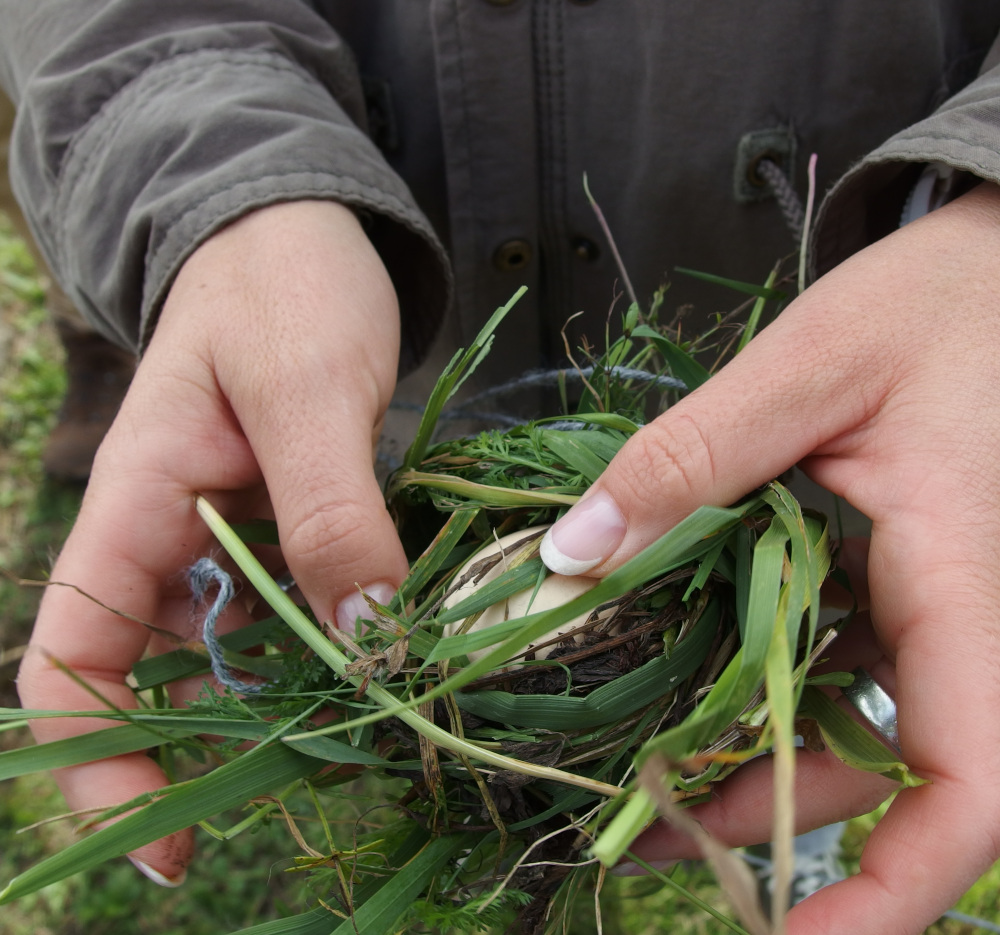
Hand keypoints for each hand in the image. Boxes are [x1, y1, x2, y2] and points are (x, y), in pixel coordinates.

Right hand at [17, 200, 408, 883]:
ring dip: (280, 699)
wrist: (298, 229)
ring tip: (355, 736)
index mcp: (135, 502)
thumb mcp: (308, 389)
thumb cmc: (281, 283)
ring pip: (232, 647)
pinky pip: (290, 603)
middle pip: (153, 673)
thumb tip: (367, 639)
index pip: (71, 655)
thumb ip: (332, 509)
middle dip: (207, 746)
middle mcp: (170, 532)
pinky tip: (377, 661)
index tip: (170, 831)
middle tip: (287, 798)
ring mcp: (228, 530)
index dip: (100, 753)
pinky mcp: (284, 517)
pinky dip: (324, 641)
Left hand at [541, 184, 999, 932]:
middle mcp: (958, 616)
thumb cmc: (936, 304)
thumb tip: (572, 554)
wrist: (990, 268)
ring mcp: (926, 607)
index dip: (900, 887)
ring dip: (749, 762)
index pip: (970, 782)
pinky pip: (834, 668)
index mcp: (966, 580)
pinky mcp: (893, 584)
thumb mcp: (808, 365)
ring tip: (636, 778)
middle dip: (768, 820)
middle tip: (640, 836)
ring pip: (850, 728)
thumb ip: (691, 456)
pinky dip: (759, 692)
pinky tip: (680, 685)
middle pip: (882, 773)